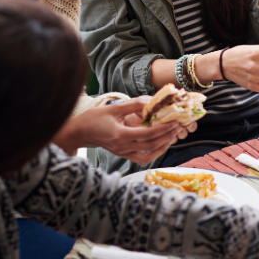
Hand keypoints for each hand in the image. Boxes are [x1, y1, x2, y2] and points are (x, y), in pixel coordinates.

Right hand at [54, 97, 193, 164]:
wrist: (79, 132)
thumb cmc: (94, 119)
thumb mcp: (113, 108)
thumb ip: (133, 105)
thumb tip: (152, 102)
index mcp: (120, 135)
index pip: (146, 134)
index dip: (162, 129)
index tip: (174, 122)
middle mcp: (122, 147)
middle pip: (150, 145)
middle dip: (167, 136)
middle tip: (179, 127)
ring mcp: (123, 153)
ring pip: (148, 154)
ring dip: (163, 145)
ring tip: (173, 135)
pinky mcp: (123, 155)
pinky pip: (142, 158)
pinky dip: (154, 152)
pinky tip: (162, 144)